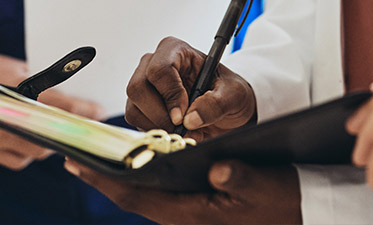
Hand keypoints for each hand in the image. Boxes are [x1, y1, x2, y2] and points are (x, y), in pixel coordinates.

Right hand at [0, 50, 105, 169]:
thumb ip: (45, 85)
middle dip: (68, 133)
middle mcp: (5, 117)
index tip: (100, 112)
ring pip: (33, 152)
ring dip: (49, 145)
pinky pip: (15, 160)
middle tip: (83, 129)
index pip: (60, 106)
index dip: (84, 111)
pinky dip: (27, 154)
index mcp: (18, 91)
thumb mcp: (22, 69)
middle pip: (49, 137)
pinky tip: (34, 143)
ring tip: (60, 134)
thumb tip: (73, 99)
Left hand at [65, 159, 300, 224]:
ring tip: (95, 156)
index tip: (76, 163)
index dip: (104, 180)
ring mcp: (188, 214)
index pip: (137, 197)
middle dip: (103, 177)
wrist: (300, 214)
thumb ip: (239, 176)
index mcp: (193, 214)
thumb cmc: (282, 200)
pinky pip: (158, 194)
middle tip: (72, 156)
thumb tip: (216, 168)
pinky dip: (141, 177)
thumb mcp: (265, 184)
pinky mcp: (195, 208)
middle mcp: (184, 217)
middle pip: (132, 197)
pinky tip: (135, 161)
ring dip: (119, 177)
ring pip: (143, 196)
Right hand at [125, 37, 255, 139]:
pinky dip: (155, 131)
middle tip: (181, 127)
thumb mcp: (234, 94)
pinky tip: (175, 131)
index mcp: (177, 50)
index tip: (182, 116)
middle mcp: (154, 63)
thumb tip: (191, 118)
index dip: (169, 95)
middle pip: (138, 88)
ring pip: (133, 107)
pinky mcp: (140, 105)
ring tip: (184, 130)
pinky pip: (135, 121)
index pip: (159, 69)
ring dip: (157, 125)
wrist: (225, 108)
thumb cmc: (228, 91)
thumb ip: (216, 103)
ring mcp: (144, 84)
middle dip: (160, 114)